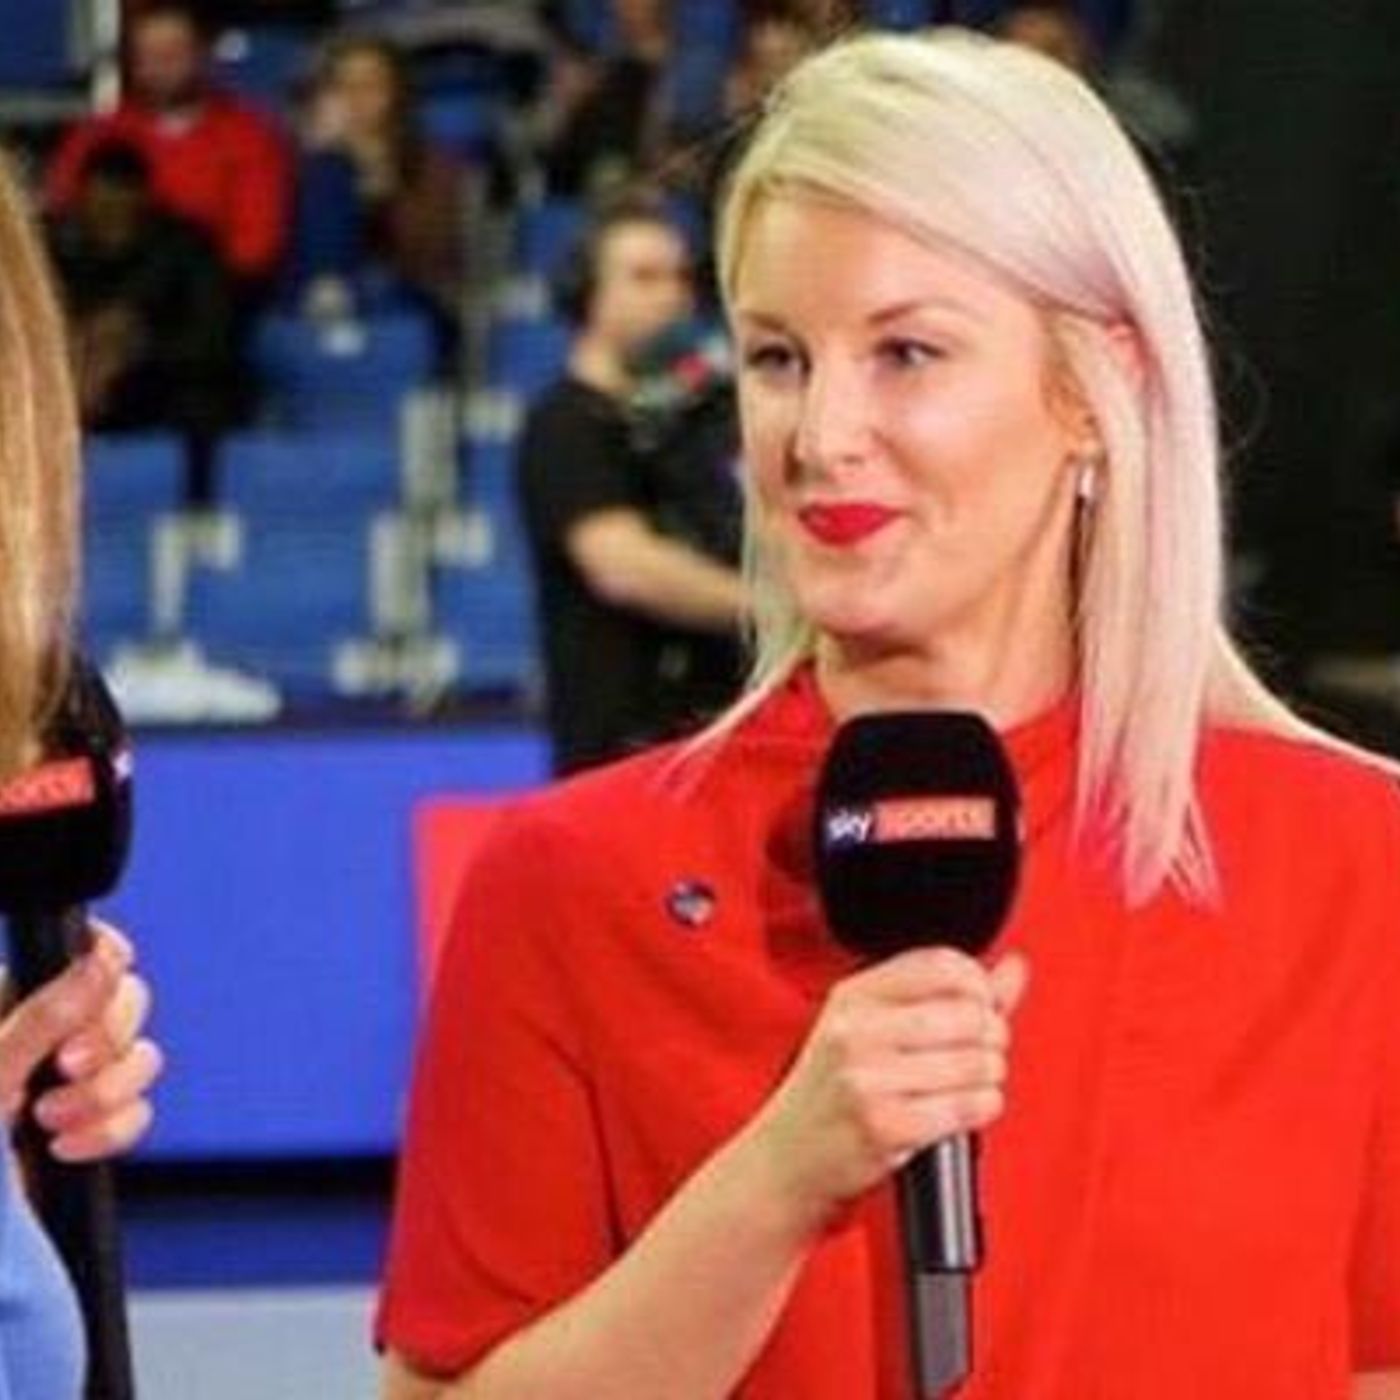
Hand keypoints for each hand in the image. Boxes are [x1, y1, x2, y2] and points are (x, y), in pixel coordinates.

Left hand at [0, 922, 160, 1161]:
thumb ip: (48, 1014)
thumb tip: (104, 959)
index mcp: (12, 1002)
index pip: (89, 954)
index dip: (105, 973)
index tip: (89, 1003)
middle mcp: (45, 1035)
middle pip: (128, 1002)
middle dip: (106, 1045)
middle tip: (66, 1069)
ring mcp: (68, 1082)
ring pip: (139, 1058)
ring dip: (105, 1095)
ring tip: (50, 1123)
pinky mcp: (86, 1126)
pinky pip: (136, 1112)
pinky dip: (110, 1132)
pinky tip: (65, 1149)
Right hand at [751, 947, 1027, 1228]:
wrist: (787, 1159)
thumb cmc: (833, 1092)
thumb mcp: (873, 1028)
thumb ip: (948, 996)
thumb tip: (1014, 968)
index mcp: (854, 995)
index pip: (943, 965)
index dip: (978, 986)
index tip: (978, 1008)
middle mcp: (856, 1031)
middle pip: (968, 1014)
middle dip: (991, 1037)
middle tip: (980, 1053)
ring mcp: (868, 1079)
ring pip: (976, 1062)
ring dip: (989, 1078)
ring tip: (970, 1084)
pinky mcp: (885, 1126)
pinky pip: (968, 1107)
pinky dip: (982, 1108)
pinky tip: (965, 1109)